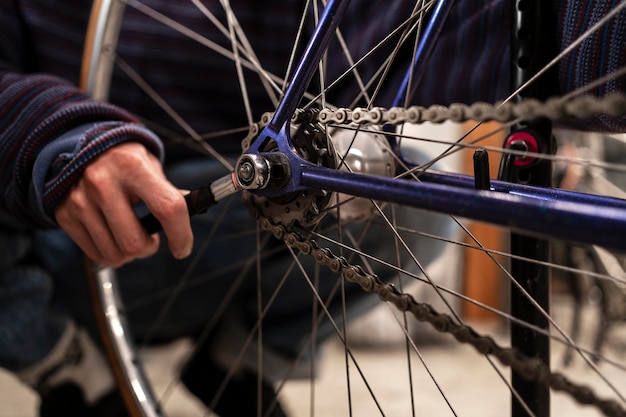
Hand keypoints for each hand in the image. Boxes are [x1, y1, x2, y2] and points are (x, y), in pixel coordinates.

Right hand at [55, 142, 192, 266]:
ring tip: (132, 236)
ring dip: (131, 254)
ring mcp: (80, 200)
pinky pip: (97, 255)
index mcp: (132, 165)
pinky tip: (115, 238)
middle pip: (135, 242)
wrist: (82, 146)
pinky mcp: (65, 214)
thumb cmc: (125, 160)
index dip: (181, 234)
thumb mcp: (150, 166)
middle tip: (151, 240)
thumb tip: (194, 209)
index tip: (183, 248)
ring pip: (116, 254)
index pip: (167, 208)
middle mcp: (102, 182)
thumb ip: (169, 191)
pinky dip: (112, 255)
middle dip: (149, 248)